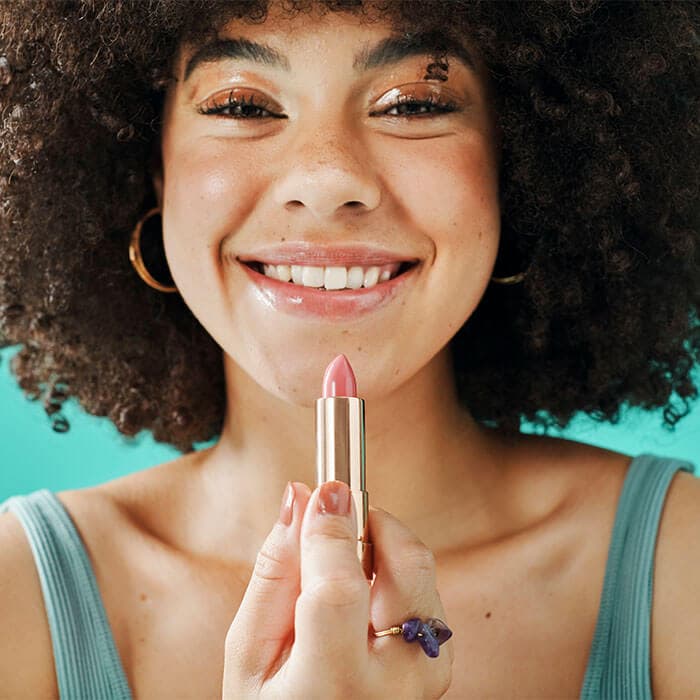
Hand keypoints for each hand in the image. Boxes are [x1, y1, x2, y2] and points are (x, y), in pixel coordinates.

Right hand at [222, 480, 452, 698]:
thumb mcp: (250, 658)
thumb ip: (274, 572)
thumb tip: (299, 500)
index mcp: (334, 686)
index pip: (340, 588)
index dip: (330, 530)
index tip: (321, 490)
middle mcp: (399, 679)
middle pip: (406, 562)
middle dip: (368, 523)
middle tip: (330, 522)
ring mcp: (429, 669)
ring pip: (418, 566)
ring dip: (378, 548)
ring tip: (337, 572)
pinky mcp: (440, 657)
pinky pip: (424, 587)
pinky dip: (391, 572)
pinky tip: (360, 596)